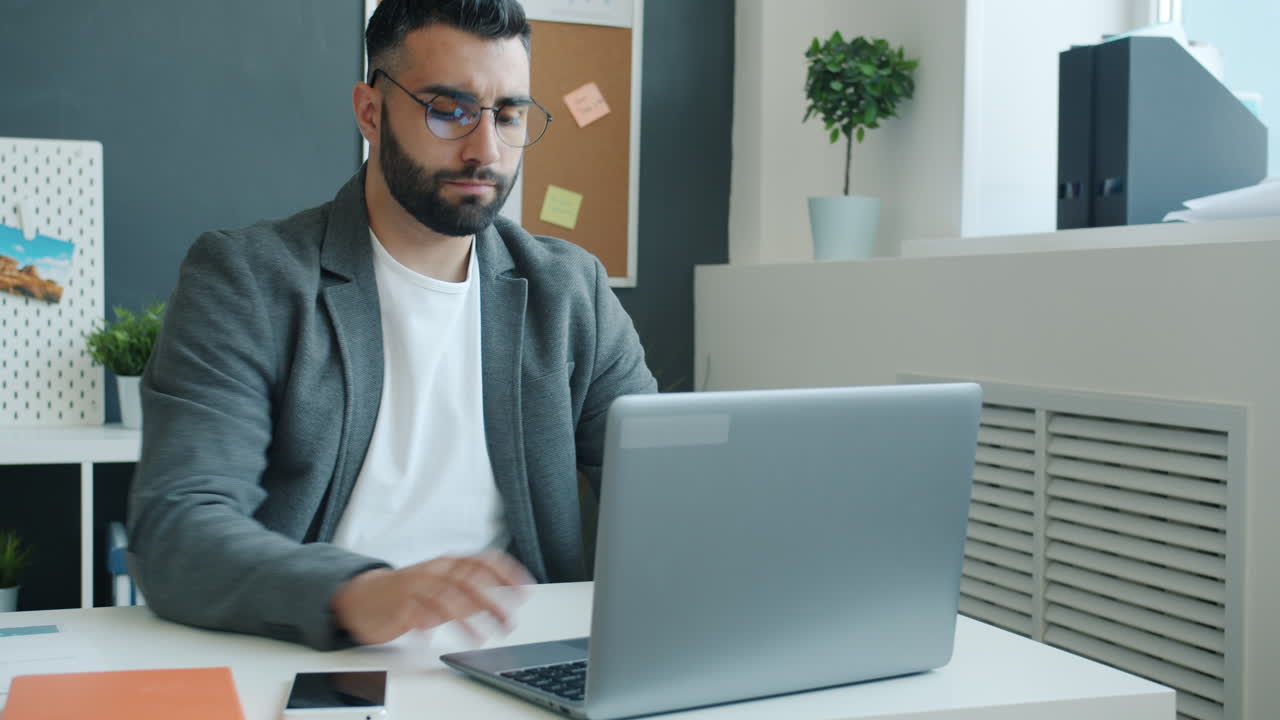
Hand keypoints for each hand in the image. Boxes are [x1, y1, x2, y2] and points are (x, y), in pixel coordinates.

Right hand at [331, 551, 532, 644]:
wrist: (363, 596)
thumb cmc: (410, 592)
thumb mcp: (445, 590)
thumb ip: (470, 595)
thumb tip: (501, 600)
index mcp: (448, 565)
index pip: (482, 561)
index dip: (506, 573)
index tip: (525, 588)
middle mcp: (434, 571)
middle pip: (467, 580)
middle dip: (492, 602)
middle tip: (508, 622)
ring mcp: (414, 586)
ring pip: (443, 596)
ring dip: (465, 618)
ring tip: (480, 637)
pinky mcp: (397, 604)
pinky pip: (412, 611)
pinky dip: (423, 623)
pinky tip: (432, 635)